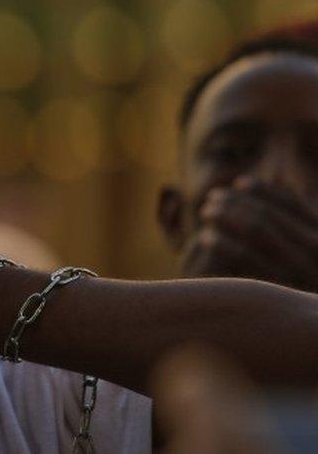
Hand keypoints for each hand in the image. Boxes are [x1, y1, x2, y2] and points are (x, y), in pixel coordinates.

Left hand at [182, 178, 317, 291]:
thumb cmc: (305, 281)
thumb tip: (250, 185)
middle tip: (213, 199)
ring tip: (207, 213)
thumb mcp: (310, 247)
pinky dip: (222, 242)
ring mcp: (298, 272)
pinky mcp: (277, 291)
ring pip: (255, 232)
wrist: (311, 330)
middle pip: (268, 215)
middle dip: (235, 203)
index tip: (239, 184)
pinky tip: (207, 238)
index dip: (262, 191)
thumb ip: (294, 219)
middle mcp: (315, 251)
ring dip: (226, 217)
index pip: (291, 204)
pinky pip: (245, 258)